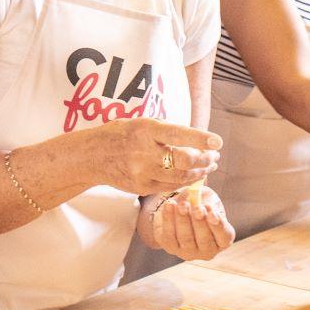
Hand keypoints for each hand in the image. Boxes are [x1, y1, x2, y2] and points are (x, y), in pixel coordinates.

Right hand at [77, 119, 220, 197]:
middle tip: (215, 156)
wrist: (92, 156)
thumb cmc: (120, 134)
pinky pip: (170, 186)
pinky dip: (185, 181)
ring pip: (180, 177)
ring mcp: (142, 173)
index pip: (177, 135)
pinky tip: (193, 175)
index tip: (217, 142)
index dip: (199, 139)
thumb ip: (165, 129)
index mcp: (144, 130)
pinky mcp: (141, 187)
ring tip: (208, 165)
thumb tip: (196, 138)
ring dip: (199, 172)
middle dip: (204, 160)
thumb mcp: (140, 122)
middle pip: (183, 161)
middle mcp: (143, 152)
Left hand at [147, 185, 234, 259]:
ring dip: (184, 220)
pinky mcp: (171, 248)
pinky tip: (170, 205)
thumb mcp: (208, 199)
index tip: (212, 213)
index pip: (224, 237)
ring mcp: (189, 252)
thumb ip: (208, 203)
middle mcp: (207, 250)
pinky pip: (169, 236)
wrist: (179, 206)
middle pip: (205, 240)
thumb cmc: (199, 202)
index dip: (218, 226)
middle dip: (200, 222)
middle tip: (197, 208)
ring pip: (186, 238)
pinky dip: (169, 219)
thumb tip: (204, 207)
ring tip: (182, 205)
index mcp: (222, 239)